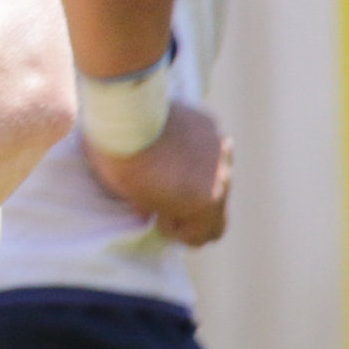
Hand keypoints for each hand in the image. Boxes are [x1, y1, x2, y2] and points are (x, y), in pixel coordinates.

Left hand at [85, 103, 231, 246]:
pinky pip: (204, 146)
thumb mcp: (136, 198)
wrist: (124, 114)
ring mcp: (219, 148)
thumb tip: (156, 209)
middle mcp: (223, 176)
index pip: (208, 234)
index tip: (161, 220)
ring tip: (165, 166)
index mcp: (208, 202)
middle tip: (165, 199)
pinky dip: (191, 150)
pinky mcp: (209, 123)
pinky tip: (167, 141)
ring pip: (213, 173)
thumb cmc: (125, 163)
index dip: (182, 233)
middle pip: (216, 204)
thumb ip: (157, 208)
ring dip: (194, 176)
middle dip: (192, 207)